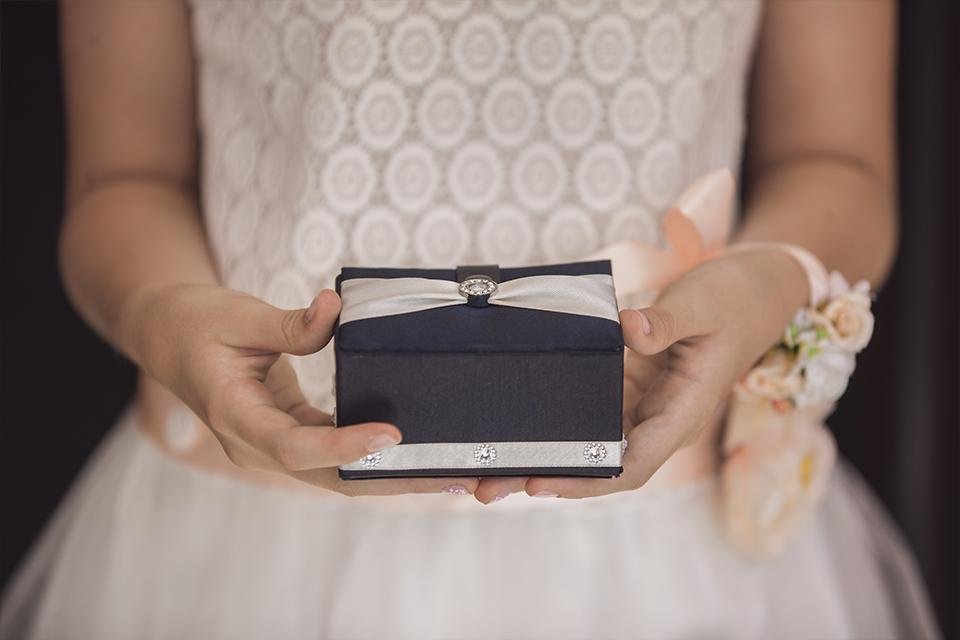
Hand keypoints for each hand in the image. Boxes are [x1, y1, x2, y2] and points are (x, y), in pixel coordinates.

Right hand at [124, 284, 475, 495]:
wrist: (169, 336)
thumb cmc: (197, 323)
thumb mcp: (238, 314)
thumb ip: (289, 323)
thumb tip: (336, 310)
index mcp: (236, 417)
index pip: (294, 446)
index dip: (343, 446)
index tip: (391, 436)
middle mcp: (257, 444)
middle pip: (330, 477)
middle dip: (390, 480)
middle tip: (450, 475)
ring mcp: (275, 445)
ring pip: (339, 473)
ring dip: (392, 473)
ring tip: (450, 469)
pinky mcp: (293, 434)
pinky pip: (338, 452)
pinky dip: (375, 453)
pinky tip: (417, 449)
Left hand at [498, 248, 807, 499]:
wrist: (754, 287)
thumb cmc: (735, 299)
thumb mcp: (703, 304)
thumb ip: (666, 320)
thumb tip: (628, 328)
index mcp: (680, 413)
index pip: (629, 465)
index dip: (584, 480)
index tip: (539, 482)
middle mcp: (655, 416)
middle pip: (595, 461)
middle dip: (543, 474)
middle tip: (483, 483)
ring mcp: (638, 399)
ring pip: (583, 437)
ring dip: (538, 448)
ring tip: (481, 461)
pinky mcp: (624, 378)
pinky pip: (583, 402)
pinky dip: (549, 412)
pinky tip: (511, 413)